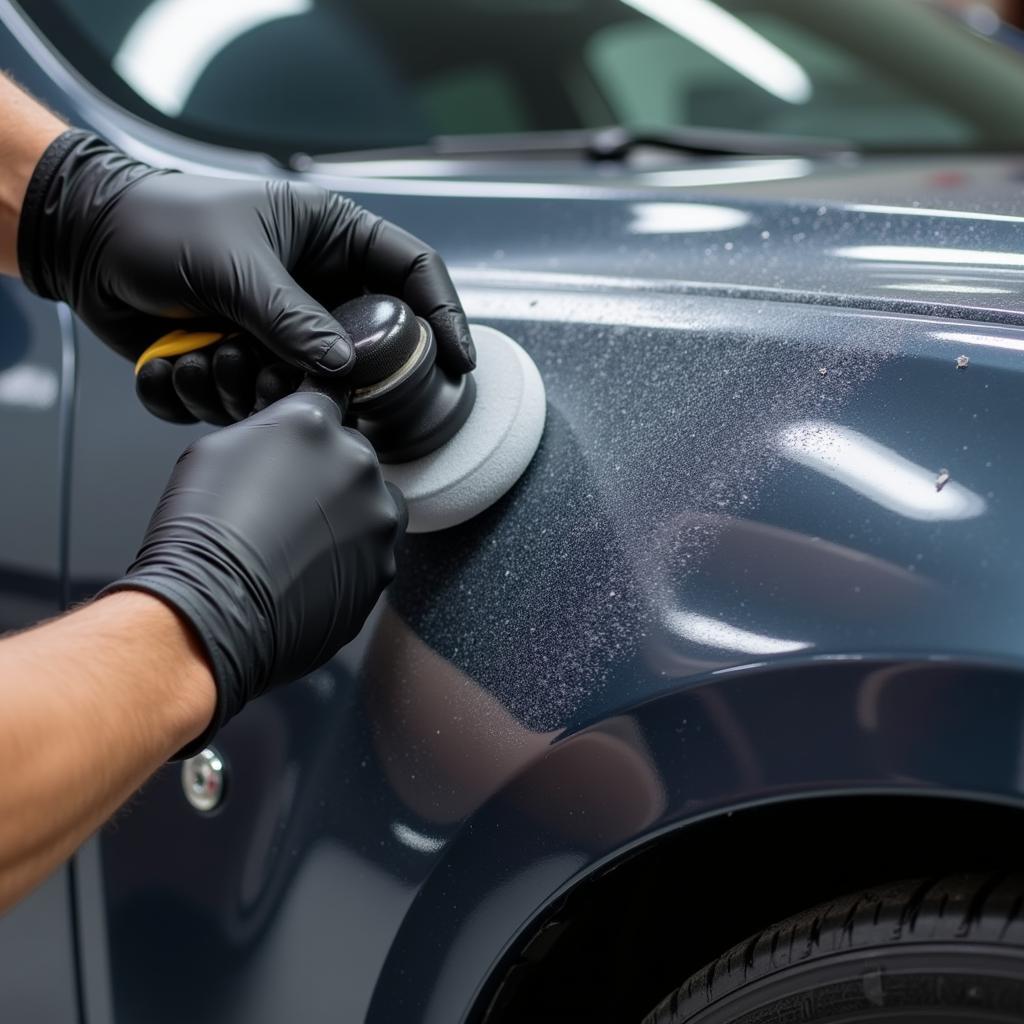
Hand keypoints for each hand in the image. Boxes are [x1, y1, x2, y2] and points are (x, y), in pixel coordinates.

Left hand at [18, 129, 474, 423]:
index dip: (444, 316)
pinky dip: (216, 395)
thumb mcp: (234, 262)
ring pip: (310, 384)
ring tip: (211, 353)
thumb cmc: (161, 223)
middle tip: (308, 388)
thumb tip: (343, 366)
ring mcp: (284, 328)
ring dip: (257, 386)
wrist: (89, 244)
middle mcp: (317, 286)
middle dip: (337, 377)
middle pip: (369, 344)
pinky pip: (256, 400)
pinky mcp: (249, 361)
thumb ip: (292, 316)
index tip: (458, 362)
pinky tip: (184, 360)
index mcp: (331, 239)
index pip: (413, 272)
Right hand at [100, 391, 406, 755]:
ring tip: (300, 545)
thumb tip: (287, 434)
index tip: (295, 452)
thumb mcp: (215, 452)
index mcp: (314, 424)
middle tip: (288, 508)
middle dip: (327, 475)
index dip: (306, 433)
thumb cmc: (199, 533)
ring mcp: (377, 518)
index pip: (326, 405)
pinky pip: (372, 553)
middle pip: (352, 457)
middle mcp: (356, 463)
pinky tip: (310, 572)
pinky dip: (349, 560)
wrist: (211, 611)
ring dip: (347, 517)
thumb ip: (269, 431)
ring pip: (371, 505)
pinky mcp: (383, 567)